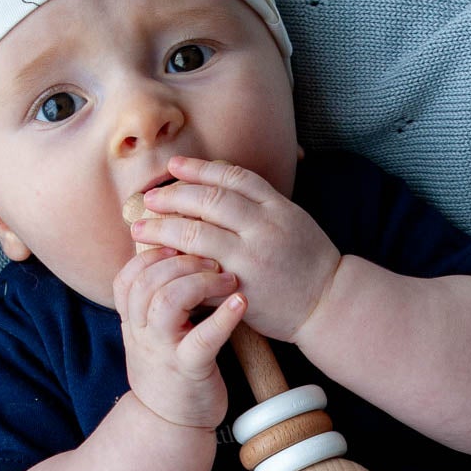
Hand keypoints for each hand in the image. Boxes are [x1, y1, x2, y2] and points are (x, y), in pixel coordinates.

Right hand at [112, 239, 242, 432]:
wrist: (171, 424)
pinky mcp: (189, 369)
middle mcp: (142, 333)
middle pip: (147, 281)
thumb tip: (173, 256)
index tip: (180, 245)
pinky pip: (202, 337)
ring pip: (167, 301)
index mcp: (133, 321)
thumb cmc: (170, 370)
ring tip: (227, 280)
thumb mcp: (153, 334)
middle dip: (181, 261)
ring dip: (200, 281)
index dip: (152, 254)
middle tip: (214, 259)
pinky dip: (223, 317)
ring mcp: (163, 351)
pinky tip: (240, 303)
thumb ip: (156, 300)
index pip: (128, 275)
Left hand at [126, 155, 341, 344]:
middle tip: (147, 198)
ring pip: (198, 232)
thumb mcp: (292, 220)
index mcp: (277, 205)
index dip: (198, 168)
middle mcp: (264, 226)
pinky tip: (160, 259)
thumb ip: (260, 204)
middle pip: (209, 199)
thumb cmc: (308, 262)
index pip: (231, 176)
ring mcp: (252, 257)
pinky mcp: (241, 287)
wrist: (328, 303)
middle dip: (173, 195)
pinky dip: (177, 263)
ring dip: (164, 227)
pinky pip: (201, 270)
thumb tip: (218, 186)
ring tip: (142, 228)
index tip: (173, 166)